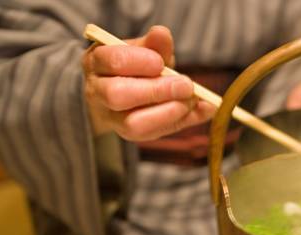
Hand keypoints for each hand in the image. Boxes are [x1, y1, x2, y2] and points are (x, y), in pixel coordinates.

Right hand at [82, 26, 214, 140]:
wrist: (119, 90)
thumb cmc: (132, 65)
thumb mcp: (141, 49)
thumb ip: (153, 44)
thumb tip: (162, 34)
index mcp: (97, 62)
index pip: (113, 61)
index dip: (139, 62)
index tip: (161, 63)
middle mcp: (97, 92)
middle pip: (117, 96)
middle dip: (156, 91)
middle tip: (187, 85)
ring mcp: (111, 118)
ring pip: (133, 124)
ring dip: (169, 112)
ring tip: (192, 100)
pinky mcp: (130, 135)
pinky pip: (155, 134)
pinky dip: (183, 121)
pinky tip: (204, 110)